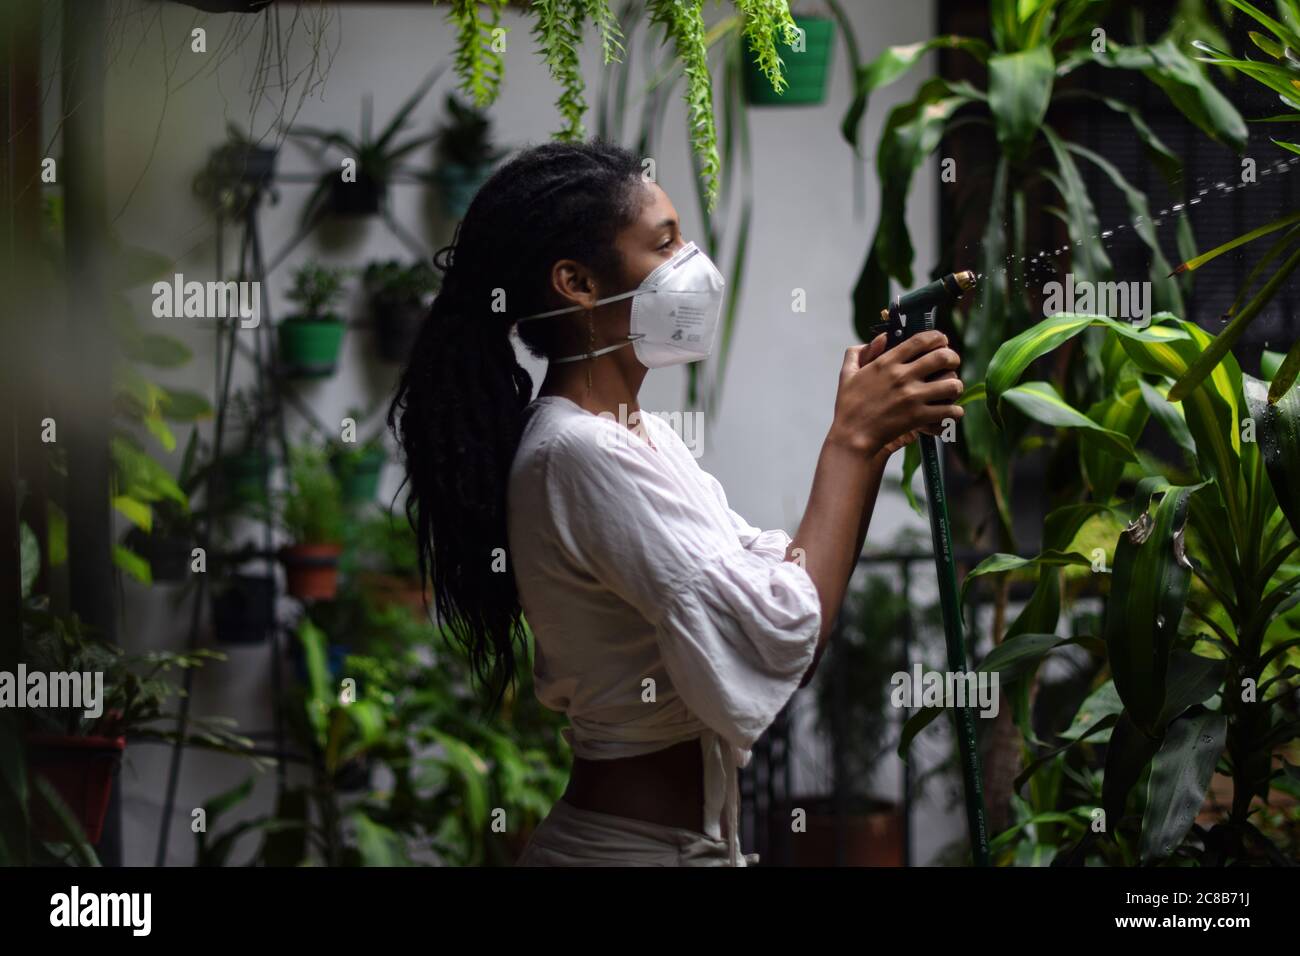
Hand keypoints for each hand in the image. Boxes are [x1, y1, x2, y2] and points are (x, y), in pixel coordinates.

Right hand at [828, 331, 963, 457]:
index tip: (942, 341)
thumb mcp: (847, 375)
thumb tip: (881, 338)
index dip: (938, 337)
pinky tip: (948, 413)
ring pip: (952, 384)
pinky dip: (954, 412)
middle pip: (943, 357)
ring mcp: (912, 397)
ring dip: (955, 386)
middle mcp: (902, 376)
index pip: (921, 340)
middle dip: (953, 358)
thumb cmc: (849, 407)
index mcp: (887, 363)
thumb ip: (860, 352)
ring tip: (950, 391)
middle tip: (951, 365)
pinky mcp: (918, 417)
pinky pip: (949, 410)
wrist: (852, 437)